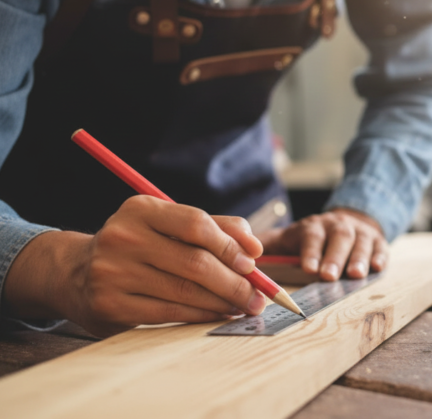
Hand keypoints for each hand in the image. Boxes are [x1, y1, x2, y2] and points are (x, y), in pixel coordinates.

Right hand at [4, 195, 265, 336]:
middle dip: (235, 282)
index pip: (196, 224)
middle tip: (259, 295)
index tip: (254, 263)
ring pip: (185, 291)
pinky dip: (201, 315)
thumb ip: (216, 228)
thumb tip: (254, 248)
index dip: (231, 245)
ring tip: (244, 306)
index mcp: (141, 209)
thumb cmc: (141, 246)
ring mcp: (112, 272)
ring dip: (222, 302)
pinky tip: (218, 314)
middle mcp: (122, 237)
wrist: (78, 273)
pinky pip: (169, 312)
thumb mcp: (169, 224)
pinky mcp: (110, 305)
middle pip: (195, 262)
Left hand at [257, 208, 387, 280]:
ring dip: (358, 258)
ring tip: (355, 275)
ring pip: (361, 242)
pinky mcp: (377, 241)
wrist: (344, 224)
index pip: (311, 235)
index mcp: (313, 226)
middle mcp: (338, 226)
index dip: (311, 251)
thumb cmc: (310, 239)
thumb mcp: (287, 238)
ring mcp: (360, 233)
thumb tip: (240, 255)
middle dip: (334, 257)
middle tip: (328, 276)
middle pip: (338, 237)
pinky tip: (378, 267)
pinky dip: (380, 256)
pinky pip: (381, 247)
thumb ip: (266, 246)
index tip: (308, 268)